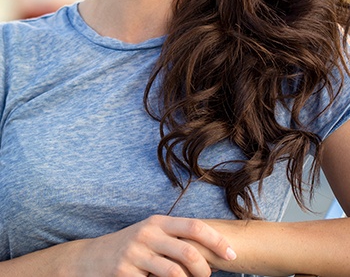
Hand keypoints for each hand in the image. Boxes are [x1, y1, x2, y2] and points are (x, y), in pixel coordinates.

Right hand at [65, 215, 235, 275]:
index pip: (195, 226)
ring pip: (174, 274)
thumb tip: (212, 250)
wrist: (92, 258)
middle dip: (204, 269)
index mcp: (158, 222)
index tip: (233, 255)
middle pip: (188, 251)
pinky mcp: (125, 272)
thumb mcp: (153, 235)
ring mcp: (135, 253)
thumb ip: (177, 239)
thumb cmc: (132, 247)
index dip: (216, 240)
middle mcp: (148, 233)